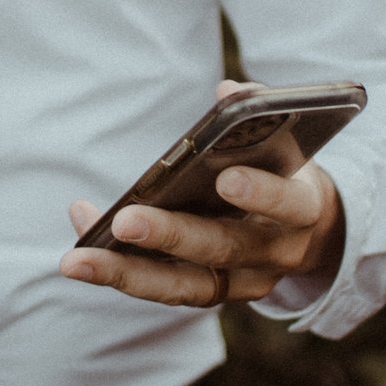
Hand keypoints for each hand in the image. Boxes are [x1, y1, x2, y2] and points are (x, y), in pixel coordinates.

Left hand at [57, 80, 344, 313]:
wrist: (310, 233)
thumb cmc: (283, 172)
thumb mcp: (285, 143)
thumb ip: (259, 114)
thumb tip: (228, 92)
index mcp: (302, 210)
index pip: (288, 205)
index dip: (261, 194)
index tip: (227, 177)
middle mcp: (275, 254)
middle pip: (224, 250)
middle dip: (172, 236)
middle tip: (125, 221)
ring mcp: (243, 282)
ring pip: (186, 286)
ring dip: (128, 274)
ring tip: (76, 261)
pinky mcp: (212, 293)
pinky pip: (165, 289)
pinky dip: (122, 271)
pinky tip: (81, 254)